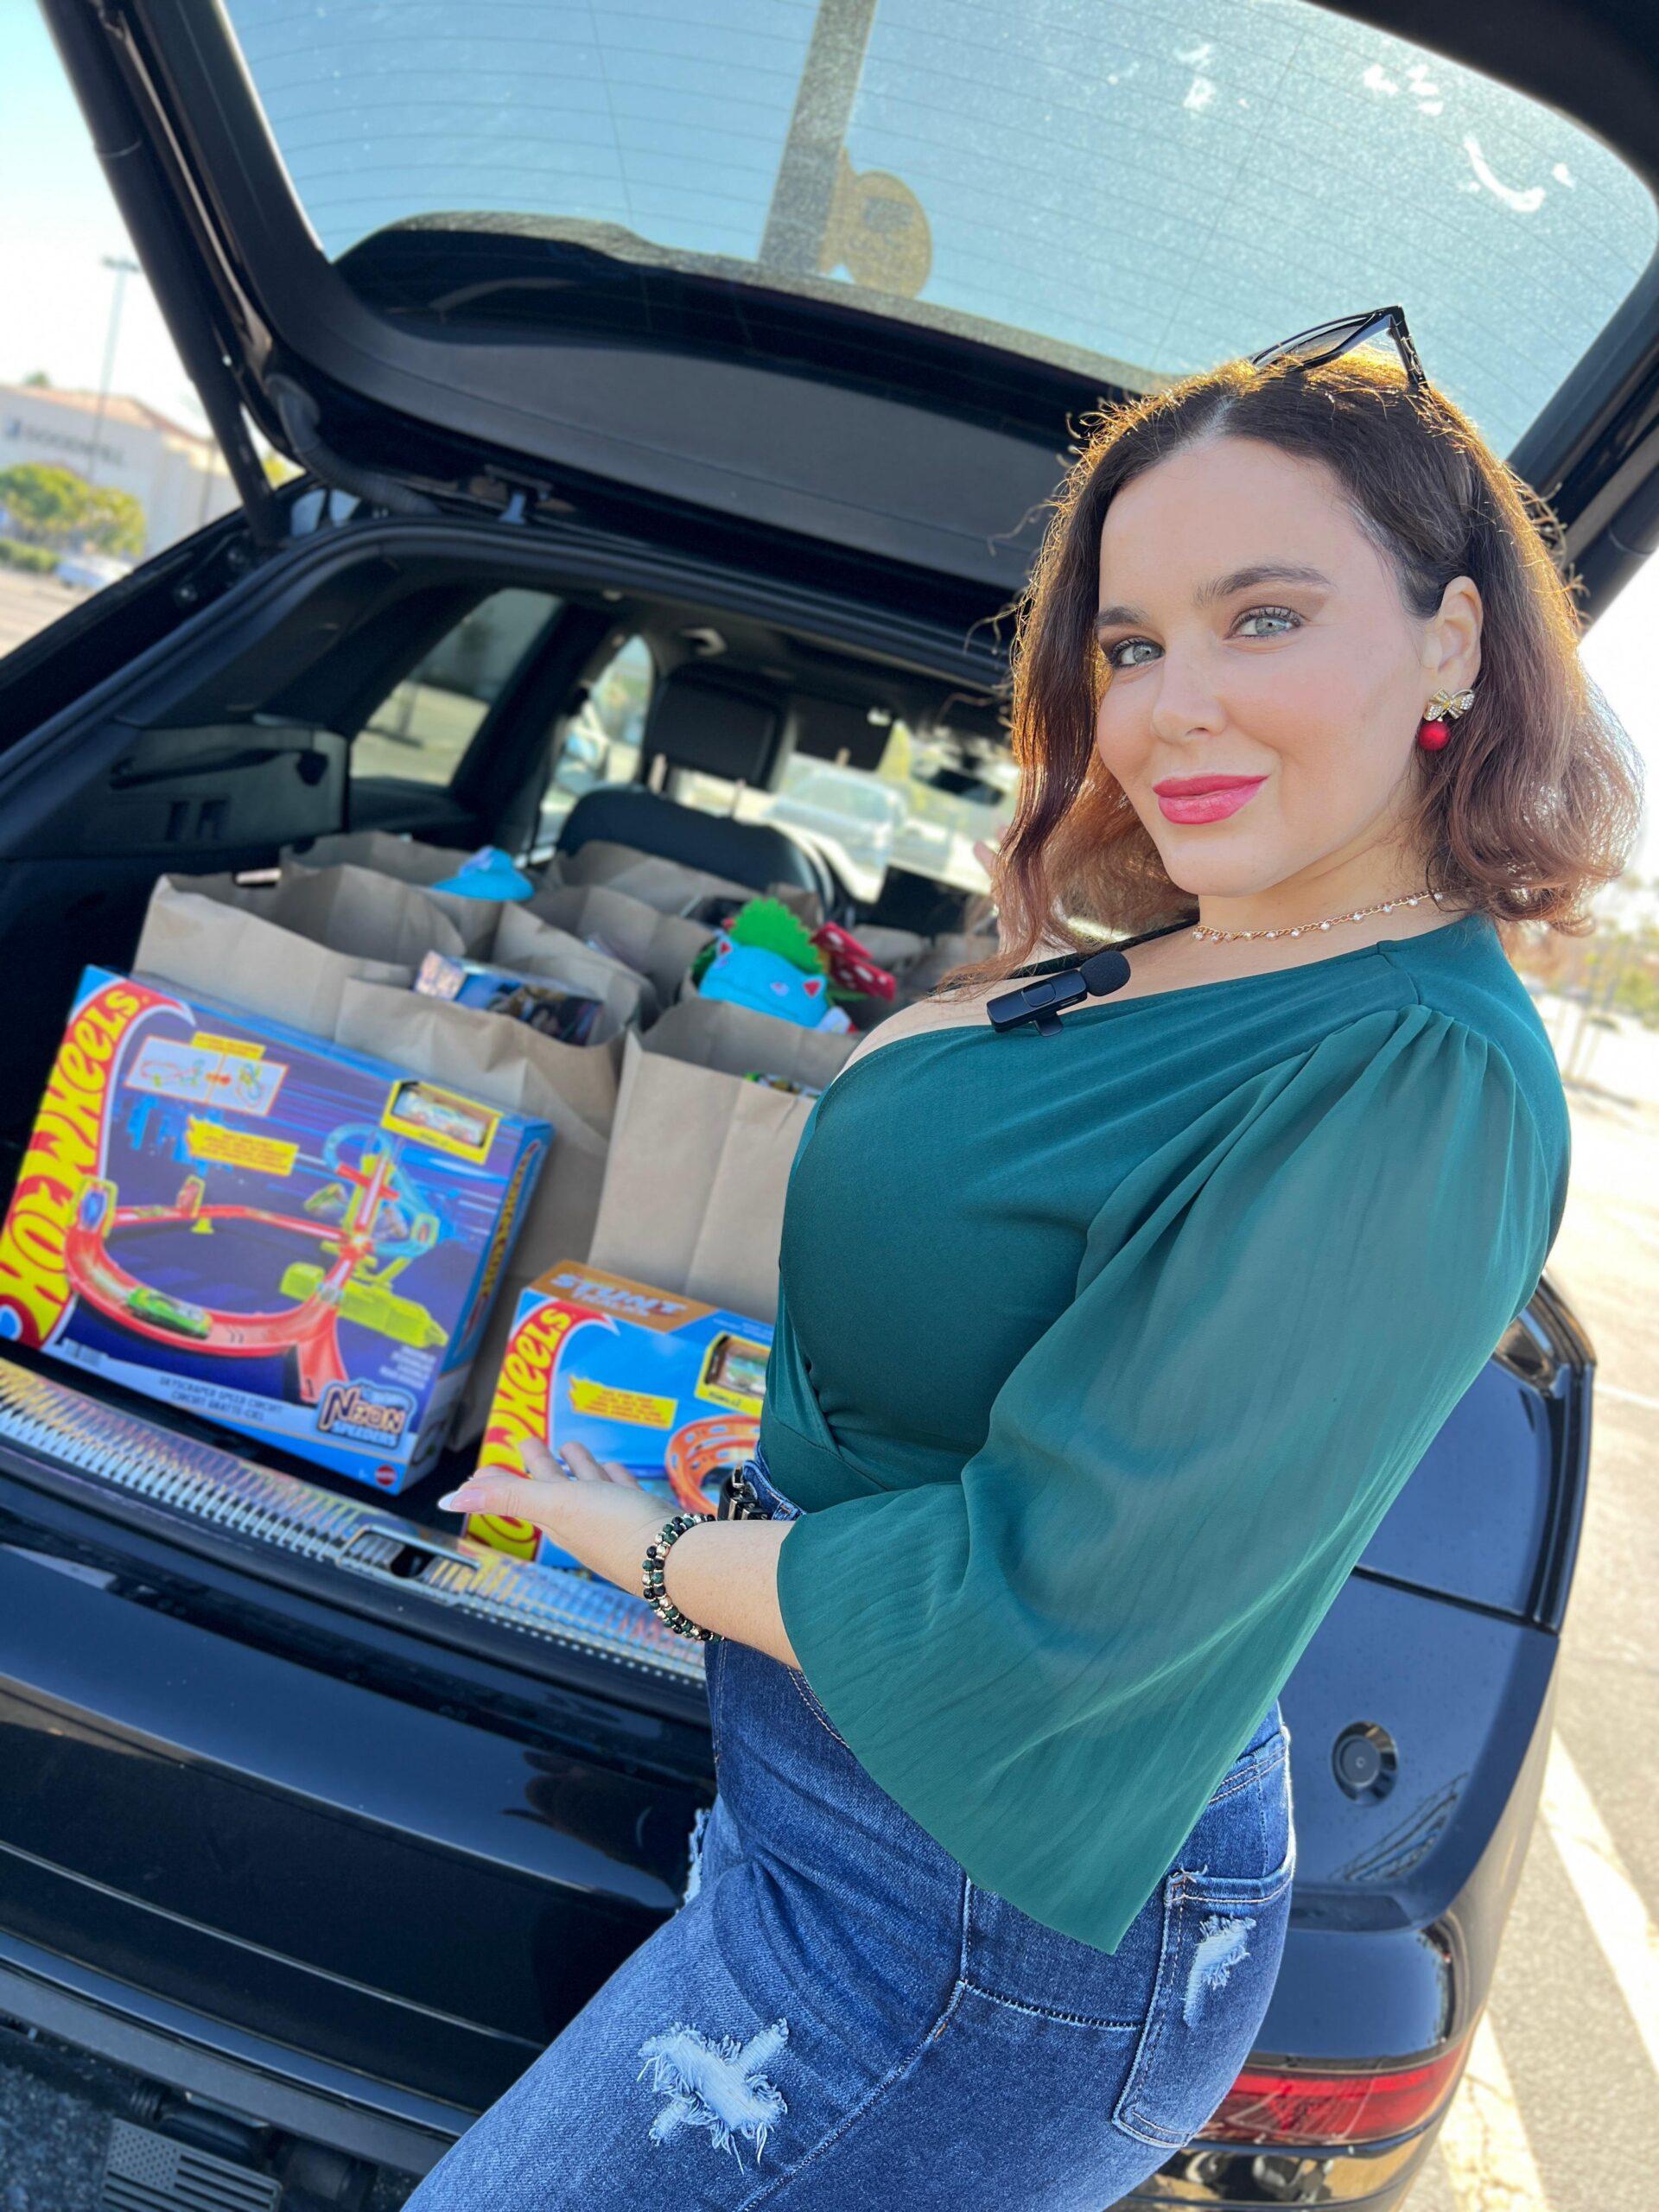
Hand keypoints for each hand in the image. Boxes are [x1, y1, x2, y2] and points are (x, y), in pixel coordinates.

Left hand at [437, 1440, 675, 1590]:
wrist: (679, 1560)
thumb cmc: (617, 1531)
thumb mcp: (556, 1505)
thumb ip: (506, 1498)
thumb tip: (449, 1499)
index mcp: (555, 1518)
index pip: (518, 1494)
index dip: (499, 1480)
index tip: (483, 1468)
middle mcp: (581, 1520)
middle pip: (552, 1485)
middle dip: (538, 1463)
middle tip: (526, 1439)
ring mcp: (614, 1519)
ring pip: (589, 1486)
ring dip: (578, 1466)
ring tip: (573, 1446)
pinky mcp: (644, 1516)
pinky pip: (623, 1491)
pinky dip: (615, 1477)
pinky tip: (616, 1468)